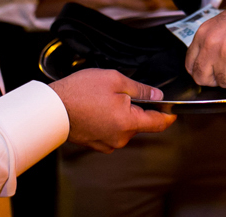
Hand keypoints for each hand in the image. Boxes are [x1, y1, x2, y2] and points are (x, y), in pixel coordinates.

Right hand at [49, 69, 175, 152]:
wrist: (52, 108)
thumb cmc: (80, 92)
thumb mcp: (115, 80)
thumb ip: (140, 89)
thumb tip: (157, 96)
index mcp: (128, 122)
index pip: (158, 123)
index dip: (168, 115)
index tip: (173, 111)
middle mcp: (120, 138)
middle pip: (139, 123)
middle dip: (135, 108)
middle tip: (119, 92)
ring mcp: (107, 143)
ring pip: (124, 127)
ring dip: (120, 115)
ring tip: (102, 100)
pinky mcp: (96, 144)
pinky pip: (111, 132)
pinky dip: (108, 121)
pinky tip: (96, 109)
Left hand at [185, 0, 225, 86]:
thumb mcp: (221, 24)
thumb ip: (211, 43)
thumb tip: (208, 64)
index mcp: (203, 34)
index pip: (190, 65)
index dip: (202, 72)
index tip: (211, 73)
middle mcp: (211, 44)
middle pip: (202, 78)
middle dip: (216, 79)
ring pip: (225, 82)